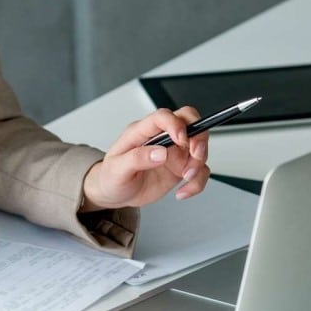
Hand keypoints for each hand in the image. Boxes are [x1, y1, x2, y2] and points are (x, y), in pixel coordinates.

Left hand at [80, 107, 210, 210]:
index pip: (163, 117)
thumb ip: (137, 158)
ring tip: (186, 178)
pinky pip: (199, 170)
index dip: (175, 124)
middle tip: (196, 154)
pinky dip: (197, 182)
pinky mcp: (180, 168)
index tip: (181, 139)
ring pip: (199, 146)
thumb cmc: (111, 176)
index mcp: (142, 131)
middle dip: (198, 136)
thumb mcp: (117, 168)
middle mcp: (161, 138)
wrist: (114, 194)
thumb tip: (160, 153)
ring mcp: (173, 152)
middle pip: (189, 121)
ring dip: (199, 163)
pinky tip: (183, 191)